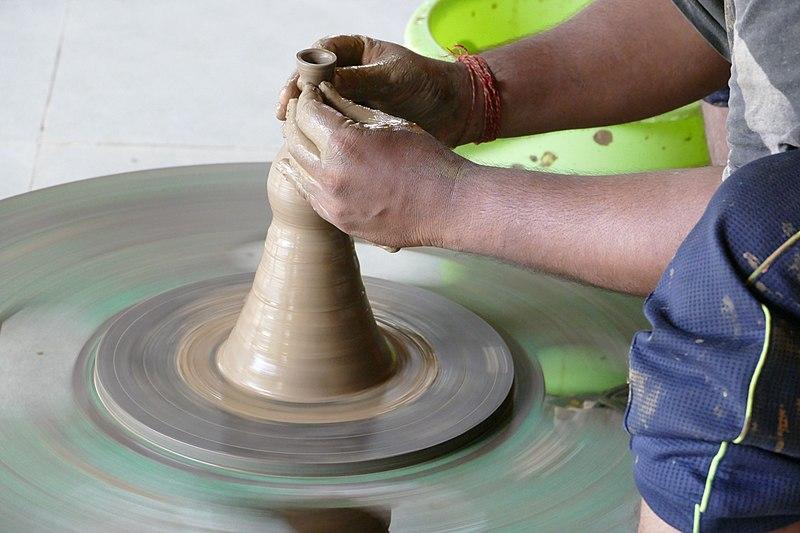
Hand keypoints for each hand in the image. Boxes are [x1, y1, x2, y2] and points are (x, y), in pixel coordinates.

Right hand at [277, 35, 476, 146]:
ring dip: (303, 121)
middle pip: (310, 84)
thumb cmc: (427, 84)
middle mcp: (347, 75)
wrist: (454, 111)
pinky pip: (332, 129)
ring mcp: (350, 101)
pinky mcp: (357, 125)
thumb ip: (360, 79)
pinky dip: (321, 138)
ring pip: (318, 109)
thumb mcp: (393, 77)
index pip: (317, 57)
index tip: (295, 90)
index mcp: (353, 53)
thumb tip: (324, 82)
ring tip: (290, 133)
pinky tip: (311, 149)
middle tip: (283, 115)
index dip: (302, 73)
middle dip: (296, 98)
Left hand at [282, 82, 471, 249]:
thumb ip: (351, 107)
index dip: (306, 96)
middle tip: (303, 108)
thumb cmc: (426, 159)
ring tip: (307, 134)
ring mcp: (332, 203)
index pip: (306, 112)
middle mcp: (330, 175)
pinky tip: (310, 164)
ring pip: (295, 168)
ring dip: (297, 147)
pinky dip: (304, 174)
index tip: (311, 91)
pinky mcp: (338, 221)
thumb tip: (324, 91)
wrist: (446, 206)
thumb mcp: (390, 123)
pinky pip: (308, 193)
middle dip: (296, 118)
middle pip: (293, 139)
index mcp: (343, 143)